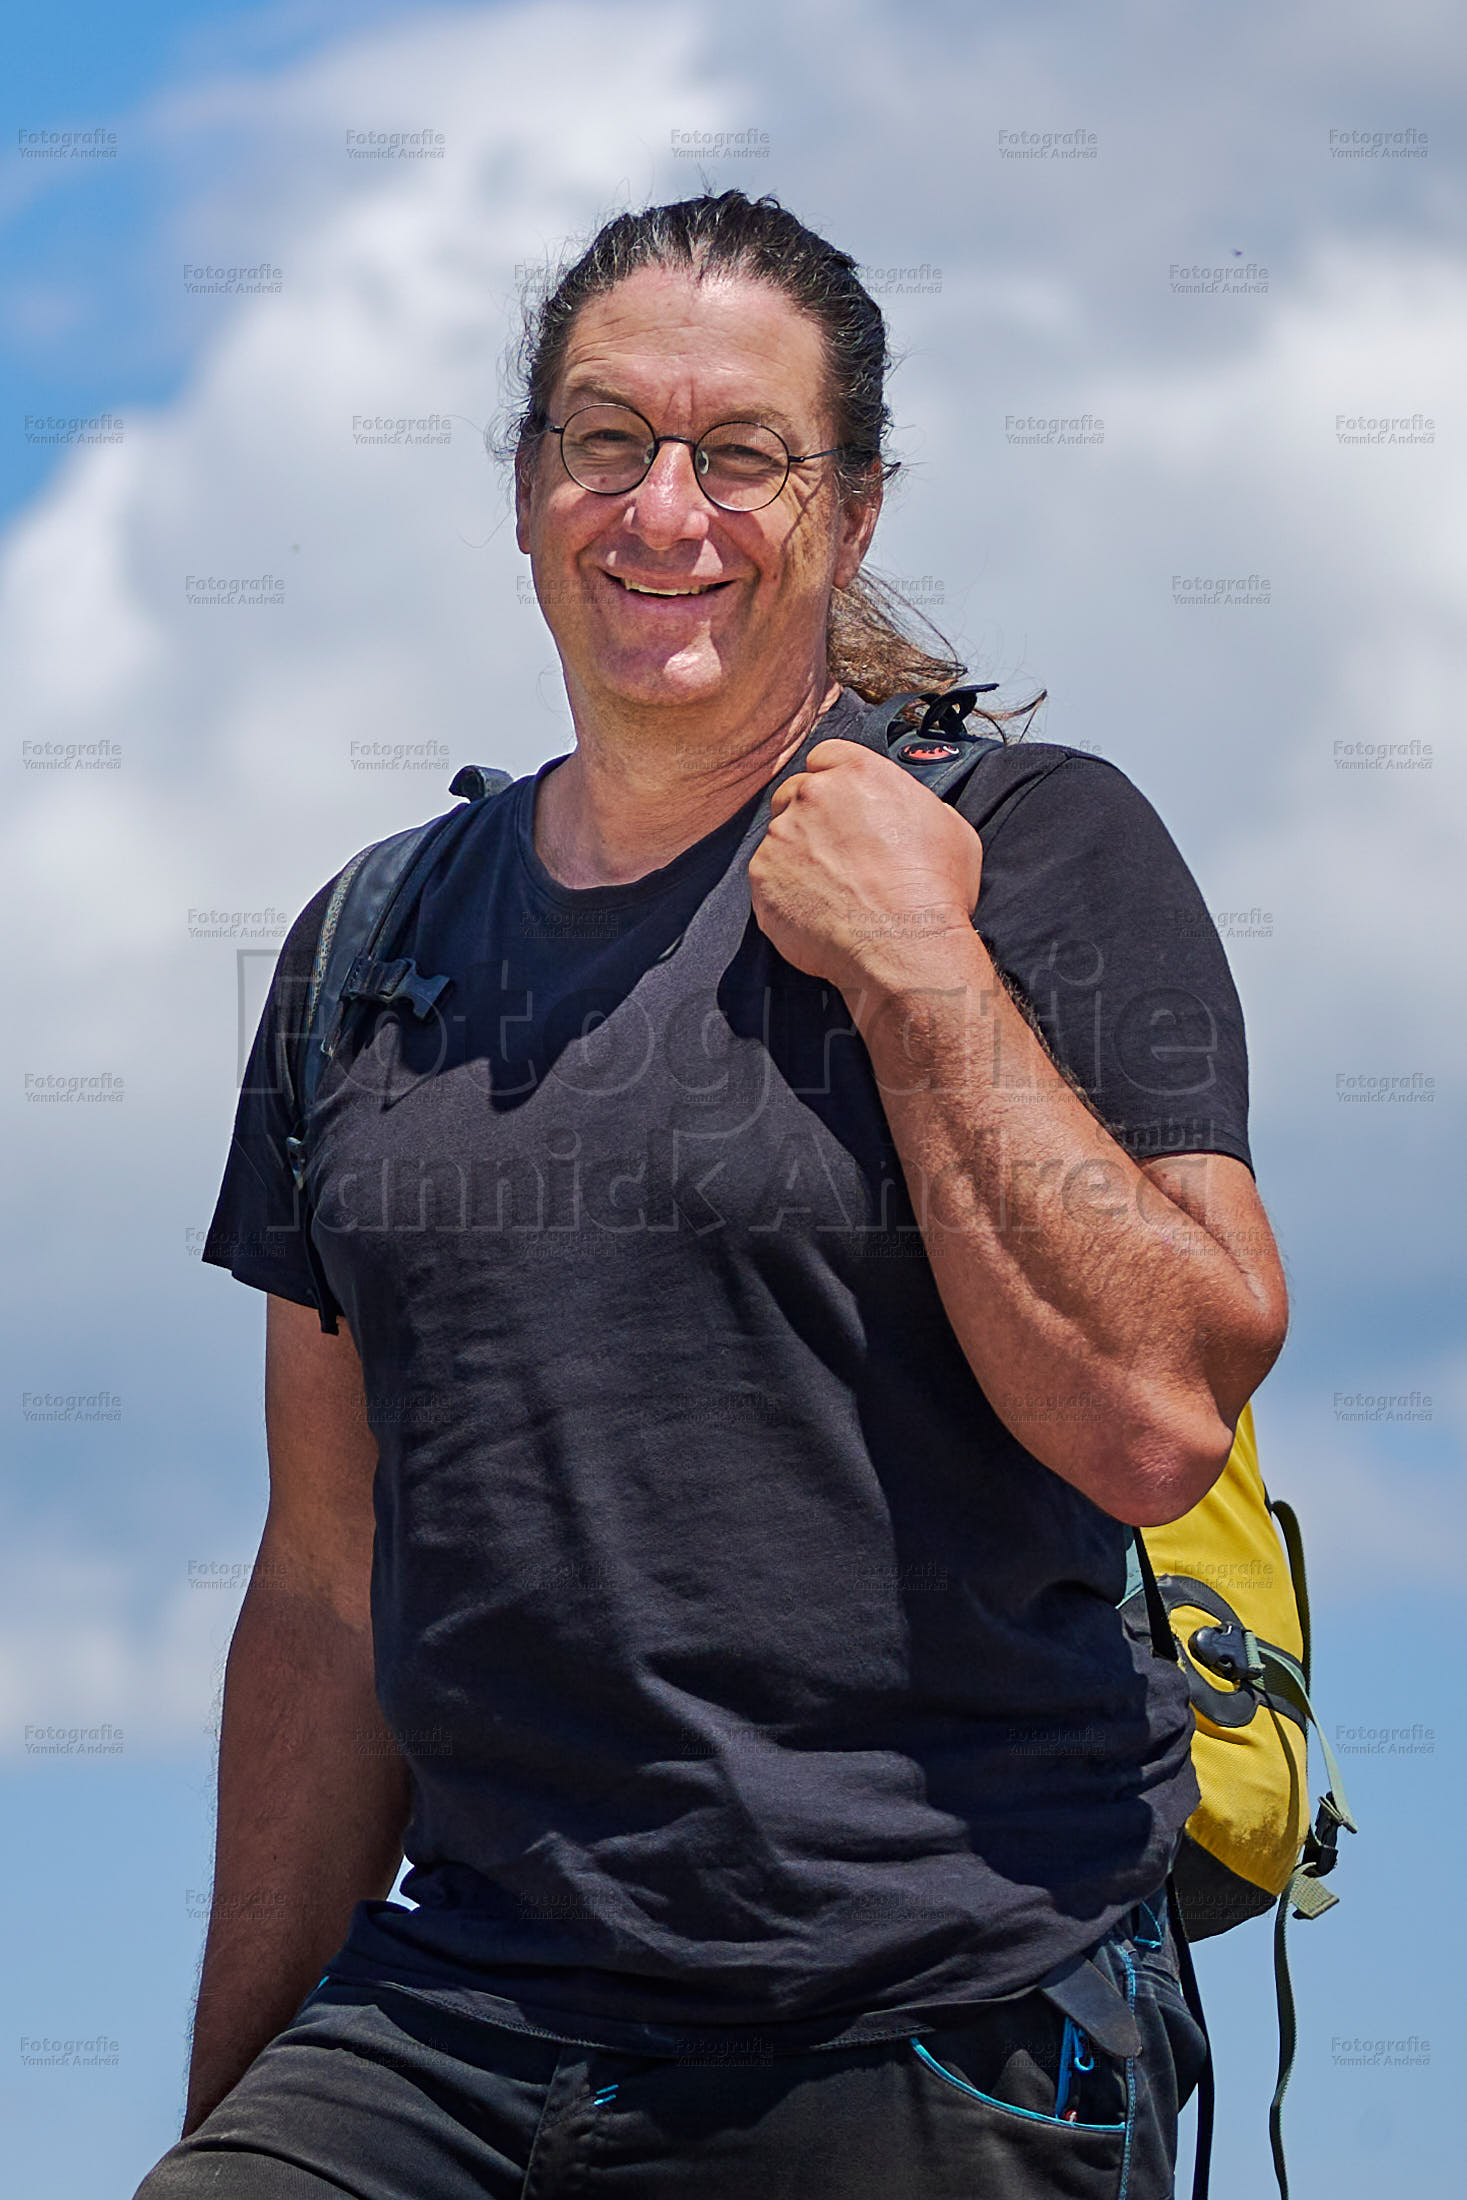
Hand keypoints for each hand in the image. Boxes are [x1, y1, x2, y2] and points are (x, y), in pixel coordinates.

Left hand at [747, 739, 983, 994]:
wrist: (905, 947)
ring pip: (779, 835)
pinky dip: (784, 891)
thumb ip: (915, 806)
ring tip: (829, 890)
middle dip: (810, 816)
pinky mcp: (762, 876)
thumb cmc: (935, 891)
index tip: (841, 805)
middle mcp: (814, 794)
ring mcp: (782, 834)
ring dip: (797, 855)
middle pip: (796, 792)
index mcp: (859, 772)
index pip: (827, 756)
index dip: (833, 781)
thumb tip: (907, 813)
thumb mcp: (950, 828)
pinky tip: (815, 911)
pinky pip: (767, 877)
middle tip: (834, 852)